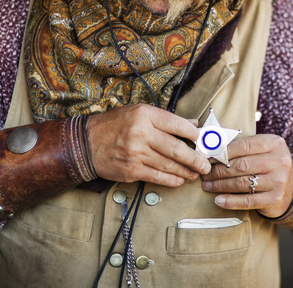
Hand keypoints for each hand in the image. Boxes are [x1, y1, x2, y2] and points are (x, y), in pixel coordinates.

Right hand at [85, 104, 211, 186]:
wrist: (86, 143)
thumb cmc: (114, 125)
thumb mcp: (138, 112)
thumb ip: (165, 119)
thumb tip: (192, 125)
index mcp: (145, 115)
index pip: (176, 124)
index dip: (193, 133)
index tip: (203, 139)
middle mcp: (141, 134)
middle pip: (176, 149)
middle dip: (195, 158)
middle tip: (206, 164)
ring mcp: (136, 154)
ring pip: (168, 165)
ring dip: (186, 171)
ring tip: (196, 173)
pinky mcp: (132, 171)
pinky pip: (157, 177)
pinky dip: (171, 180)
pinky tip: (180, 180)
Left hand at [201, 134, 292, 217]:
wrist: (291, 189)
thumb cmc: (267, 165)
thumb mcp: (261, 151)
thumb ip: (241, 147)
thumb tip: (211, 146)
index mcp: (274, 144)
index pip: (243, 145)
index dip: (222, 151)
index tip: (207, 157)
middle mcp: (280, 161)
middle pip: (241, 165)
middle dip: (218, 170)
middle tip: (205, 173)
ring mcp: (278, 181)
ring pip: (242, 183)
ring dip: (220, 185)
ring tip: (208, 185)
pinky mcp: (275, 199)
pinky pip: (247, 201)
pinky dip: (230, 201)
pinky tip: (219, 200)